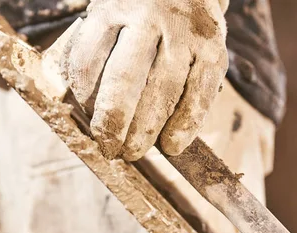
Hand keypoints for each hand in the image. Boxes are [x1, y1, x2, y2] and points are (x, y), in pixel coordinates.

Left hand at [62, 0, 228, 159]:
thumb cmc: (138, 10)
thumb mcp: (109, 15)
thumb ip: (95, 51)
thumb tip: (85, 107)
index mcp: (112, 7)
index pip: (88, 59)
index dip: (83, 96)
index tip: (86, 118)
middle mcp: (148, 16)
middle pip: (124, 78)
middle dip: (113, 121)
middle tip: (109, 147)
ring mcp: (183, 32)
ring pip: (162, 89)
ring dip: (146, 129)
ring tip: (133, 152)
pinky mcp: (213, 46)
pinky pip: (200, 92)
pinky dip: (186, 123)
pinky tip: (172, 145)